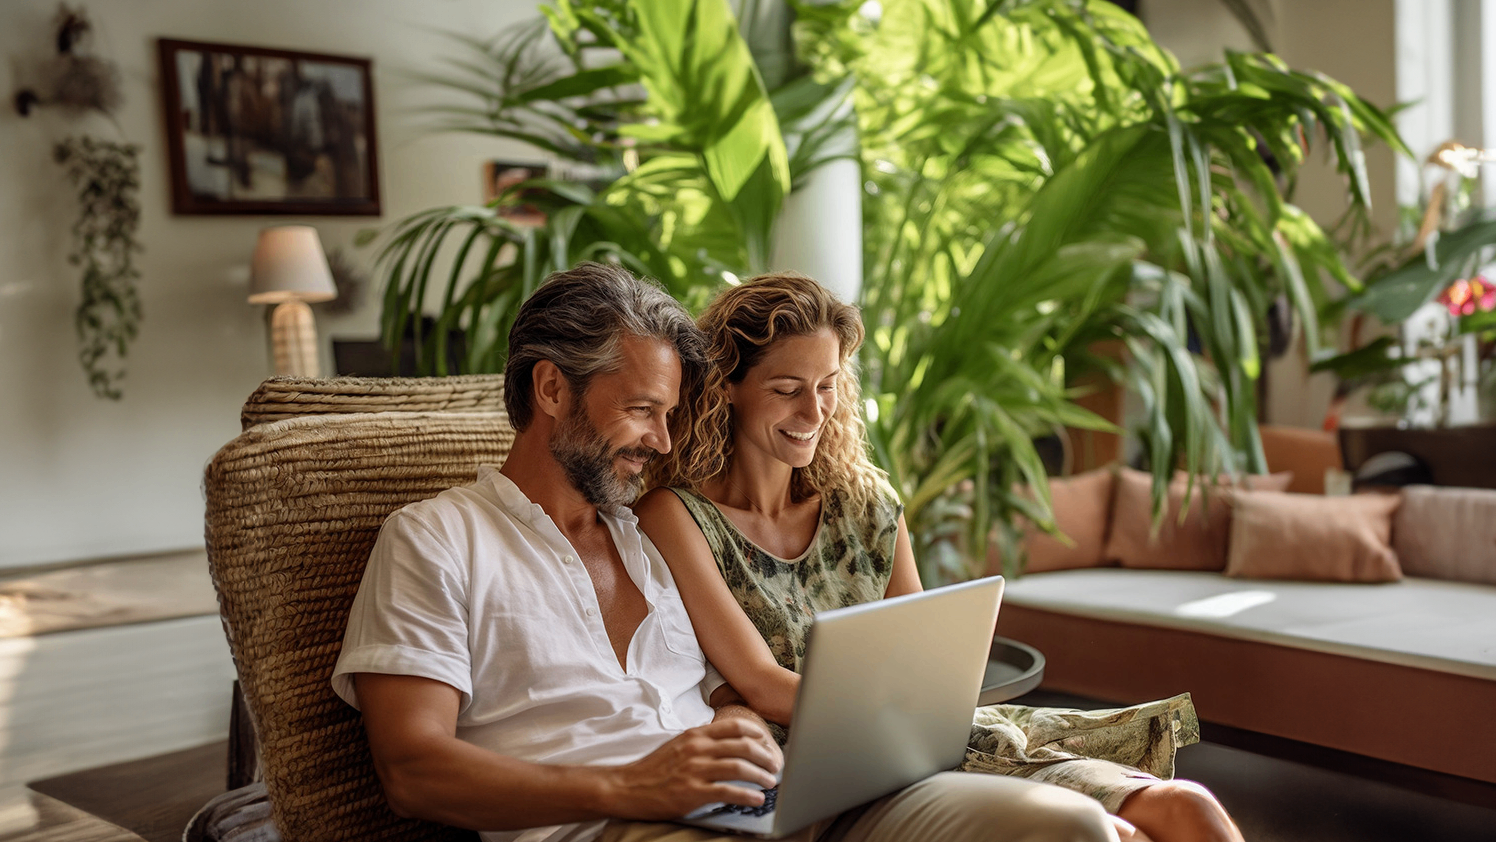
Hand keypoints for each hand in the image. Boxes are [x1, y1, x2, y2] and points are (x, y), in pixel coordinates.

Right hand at [602, 718, 782, 819]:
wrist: (627, 787)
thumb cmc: (654, 768)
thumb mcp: (678, 745)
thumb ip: (701, 742)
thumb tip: (728, 745)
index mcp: (695, 735)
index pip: (734, 727)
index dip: (755, 733)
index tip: (766, 742)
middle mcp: (697, 748)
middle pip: (743, 746)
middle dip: (765, 756)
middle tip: (774, 765)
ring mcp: (695, 770)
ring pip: (739, 768)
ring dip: (761, 775)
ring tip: (771, 782)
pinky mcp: (693, 792)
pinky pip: (728, 792)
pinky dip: (747, 795)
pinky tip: (757, 799)